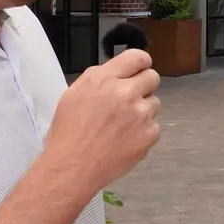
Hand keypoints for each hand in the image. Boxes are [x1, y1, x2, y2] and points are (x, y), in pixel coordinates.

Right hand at [44, 49, 160, 192]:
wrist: (72, 167)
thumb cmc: (68, 132)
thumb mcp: (75, 93)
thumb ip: (100, 78)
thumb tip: (118, 73)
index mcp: (104, 79)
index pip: (138, 57)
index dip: (140, 64)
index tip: (138, 70)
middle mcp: (125, 93)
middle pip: (152, 77)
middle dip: (143, 86)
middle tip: (130, 99)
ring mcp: (140, 114)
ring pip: (154, 103)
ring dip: (143, 110)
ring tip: (122, 124)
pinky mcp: (149, 134)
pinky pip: (154, 126)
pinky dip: (143, 132)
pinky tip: (126, 139)